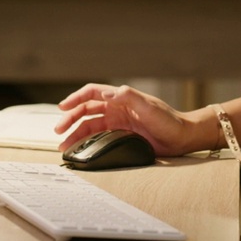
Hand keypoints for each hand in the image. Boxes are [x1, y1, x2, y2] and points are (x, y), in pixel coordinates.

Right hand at [55, 83, 198, 155]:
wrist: (182, 138)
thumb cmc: (169, 120)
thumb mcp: (149, 107)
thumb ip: (129, 97)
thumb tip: (107, 92)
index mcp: (121, 98)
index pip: (92, 92)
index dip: (75, 97)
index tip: (62, 107)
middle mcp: (117, 108)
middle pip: (86, 110)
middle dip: (70, 118)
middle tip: (58, 130)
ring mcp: (118, 122)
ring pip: (90, 125)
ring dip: (75, 133)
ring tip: (63, 145)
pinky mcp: (121, 135)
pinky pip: (98, 137)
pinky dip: (86, 142)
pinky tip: (79, 149)